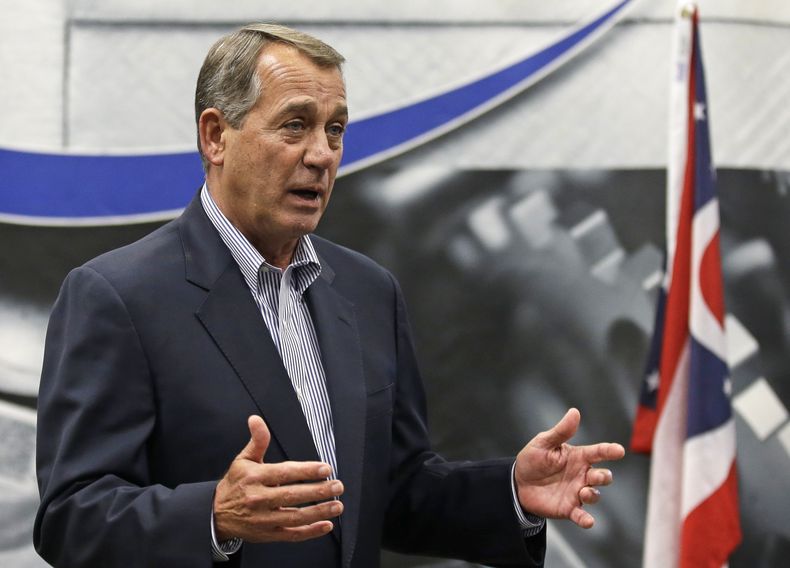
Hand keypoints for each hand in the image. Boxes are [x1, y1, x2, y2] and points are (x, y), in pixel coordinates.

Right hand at [213, 415, 343, 542]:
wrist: (217, 514)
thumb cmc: (236, 484)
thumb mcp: (243, 460)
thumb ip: (257, 441)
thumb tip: (256, 419)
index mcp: (255, 477)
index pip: (284, 473)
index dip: (306, 471)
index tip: (326, 468)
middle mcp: (258, 499)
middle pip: (292, 495)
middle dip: (318, 491)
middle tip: (338, 486)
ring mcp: (263, 519)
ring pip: (295, 517)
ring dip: (319, 511)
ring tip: (337, 505)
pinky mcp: (267, 534)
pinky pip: (292, 535)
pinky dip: (310, 532)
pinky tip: (326, 525)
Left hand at [514, 408, 624, 528]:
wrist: (517, 482)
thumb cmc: (533, 459)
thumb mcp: (544, 443)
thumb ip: (561, 431)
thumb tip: (575, 412)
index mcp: (578, 457)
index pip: (598, 453)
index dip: (609, 451)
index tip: (619, 451)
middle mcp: (582, 475)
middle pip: (602, 476)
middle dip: (603, 477)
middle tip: (596, 476)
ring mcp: (576, 492)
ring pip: (594, 495)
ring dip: (593, 495)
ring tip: (584, 492)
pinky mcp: (568, 508)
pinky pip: (581, 515)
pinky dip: (586, 520)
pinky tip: (588, 521)